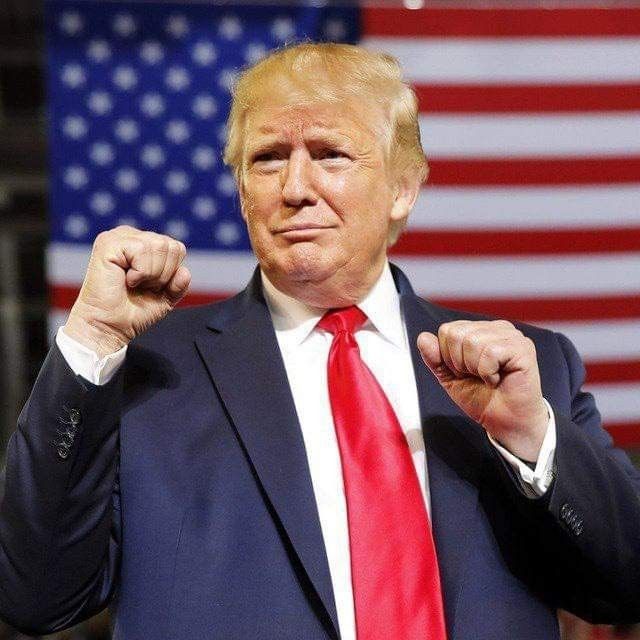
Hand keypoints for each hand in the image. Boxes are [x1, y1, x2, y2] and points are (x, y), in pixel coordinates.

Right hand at [63, 226, 190, 357]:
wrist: (109, 326)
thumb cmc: (132, 312)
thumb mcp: (165, 298)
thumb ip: (179, 284)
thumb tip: (185, 271)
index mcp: (144, 244)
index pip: (177, 248)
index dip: (171, 273)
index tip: (150, 286)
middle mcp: (131, 236)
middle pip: (171, 246)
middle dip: (162, 274)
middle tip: (142, 286)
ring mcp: (119, 237)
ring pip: (159, 246)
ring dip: (151, 274)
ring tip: (133, 283)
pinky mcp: (108, 243)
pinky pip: (142, 250)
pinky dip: (140, 272)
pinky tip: (126, 279)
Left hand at [417, 320, 547, 461]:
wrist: (505, 423)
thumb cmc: (483, 399)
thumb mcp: (450, 378)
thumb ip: (435, 358)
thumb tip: (422, 337)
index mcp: (480, 330)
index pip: (447, 330)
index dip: (448, 357)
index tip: (464, 373)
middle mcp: (497, 328)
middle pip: (457, 334)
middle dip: (460, 363)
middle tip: (477, 376)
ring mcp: (512, 336)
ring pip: (472, 342)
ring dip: (475, 369)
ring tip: (488, 378)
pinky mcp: (523, 348)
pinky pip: (490, 353)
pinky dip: (488, 373)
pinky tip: (498, 379)